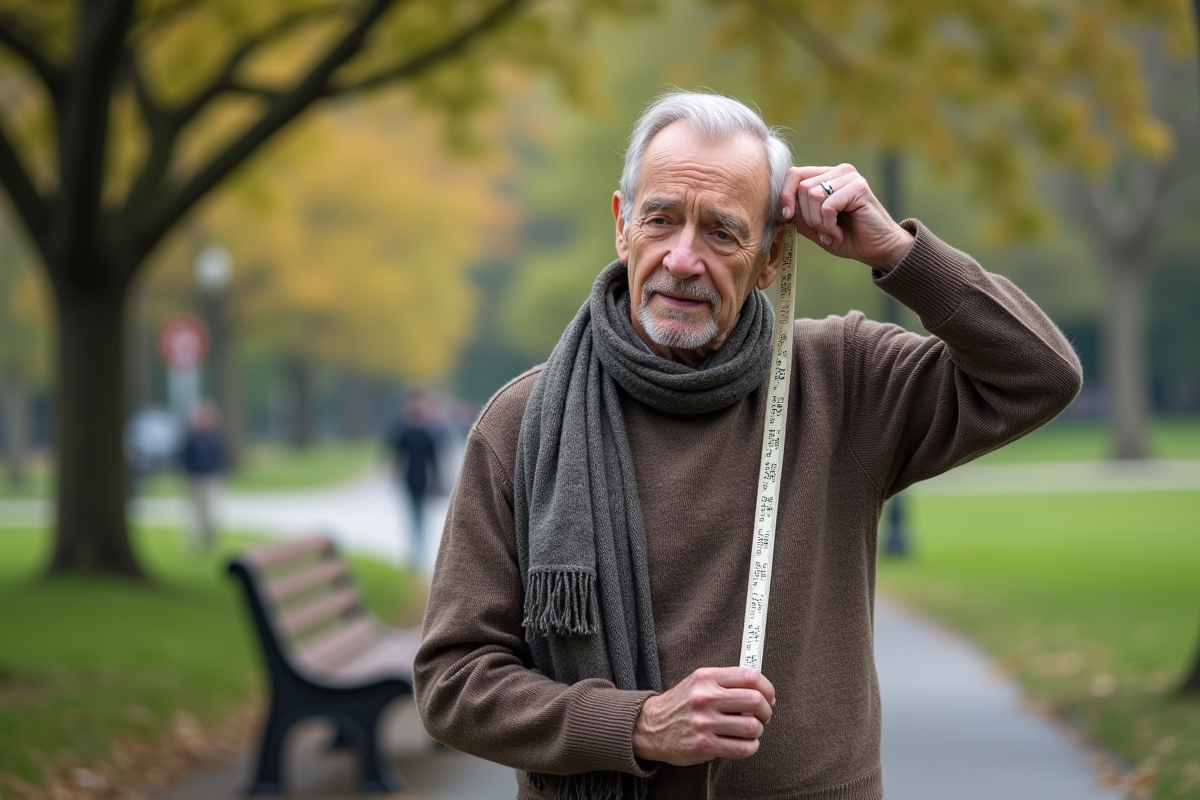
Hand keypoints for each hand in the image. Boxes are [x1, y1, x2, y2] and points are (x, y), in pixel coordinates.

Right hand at [632, 667, 774, 765]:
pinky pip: (742, 748)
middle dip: (766, 710)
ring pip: (751, 727)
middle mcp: (705, 698)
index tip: (769, 697)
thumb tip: (761, 689)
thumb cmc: (682, 704)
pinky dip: (751, 747)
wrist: (650, 727)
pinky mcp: (704, 745)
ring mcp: (704, 722)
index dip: (767, 688)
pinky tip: (745, 743)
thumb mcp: (699, 682)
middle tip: (763, 716)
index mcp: (706, 678)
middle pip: (755, 700)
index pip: (749, 676)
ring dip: (758, 731)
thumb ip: (726, 682)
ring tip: (751, 731)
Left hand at [780, 164, 913, 271]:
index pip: (795, 174)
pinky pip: (827, 206)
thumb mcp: (816, 227)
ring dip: (818, 222)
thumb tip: (784, 208)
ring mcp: (849, 177)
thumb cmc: (848, 238)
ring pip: (813, 195)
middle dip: (807, 216)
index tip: (788, 217)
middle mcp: (838, 172)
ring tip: (832, 233)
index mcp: (827, 177)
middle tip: (823, 231)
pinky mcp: (858, 187)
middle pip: (802, 187)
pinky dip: (828, 225)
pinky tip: (838, 234)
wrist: (878, 250)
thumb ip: (799, 215)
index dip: (786, 196)